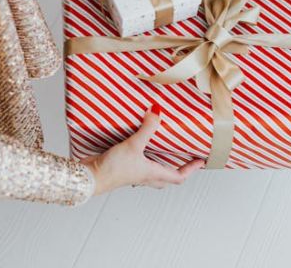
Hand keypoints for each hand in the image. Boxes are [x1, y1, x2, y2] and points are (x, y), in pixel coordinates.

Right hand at [82, 107, 204, 194]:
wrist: (90, 178)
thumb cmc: (113, 169)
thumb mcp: (133, 146)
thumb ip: (146, 129)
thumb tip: (157, 112)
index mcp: (153, 174)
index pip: (178, 176)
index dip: (191, 169)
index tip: (200, 161)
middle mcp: (145, 176)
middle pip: (167, 177)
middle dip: (178, 169)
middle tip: (185, 158)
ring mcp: (134, 174)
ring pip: (153, 173)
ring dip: (161, 164)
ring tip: (164, 150)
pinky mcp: (123, 169)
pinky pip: (138, 165)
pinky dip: (143, 158)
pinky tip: (138, 146)